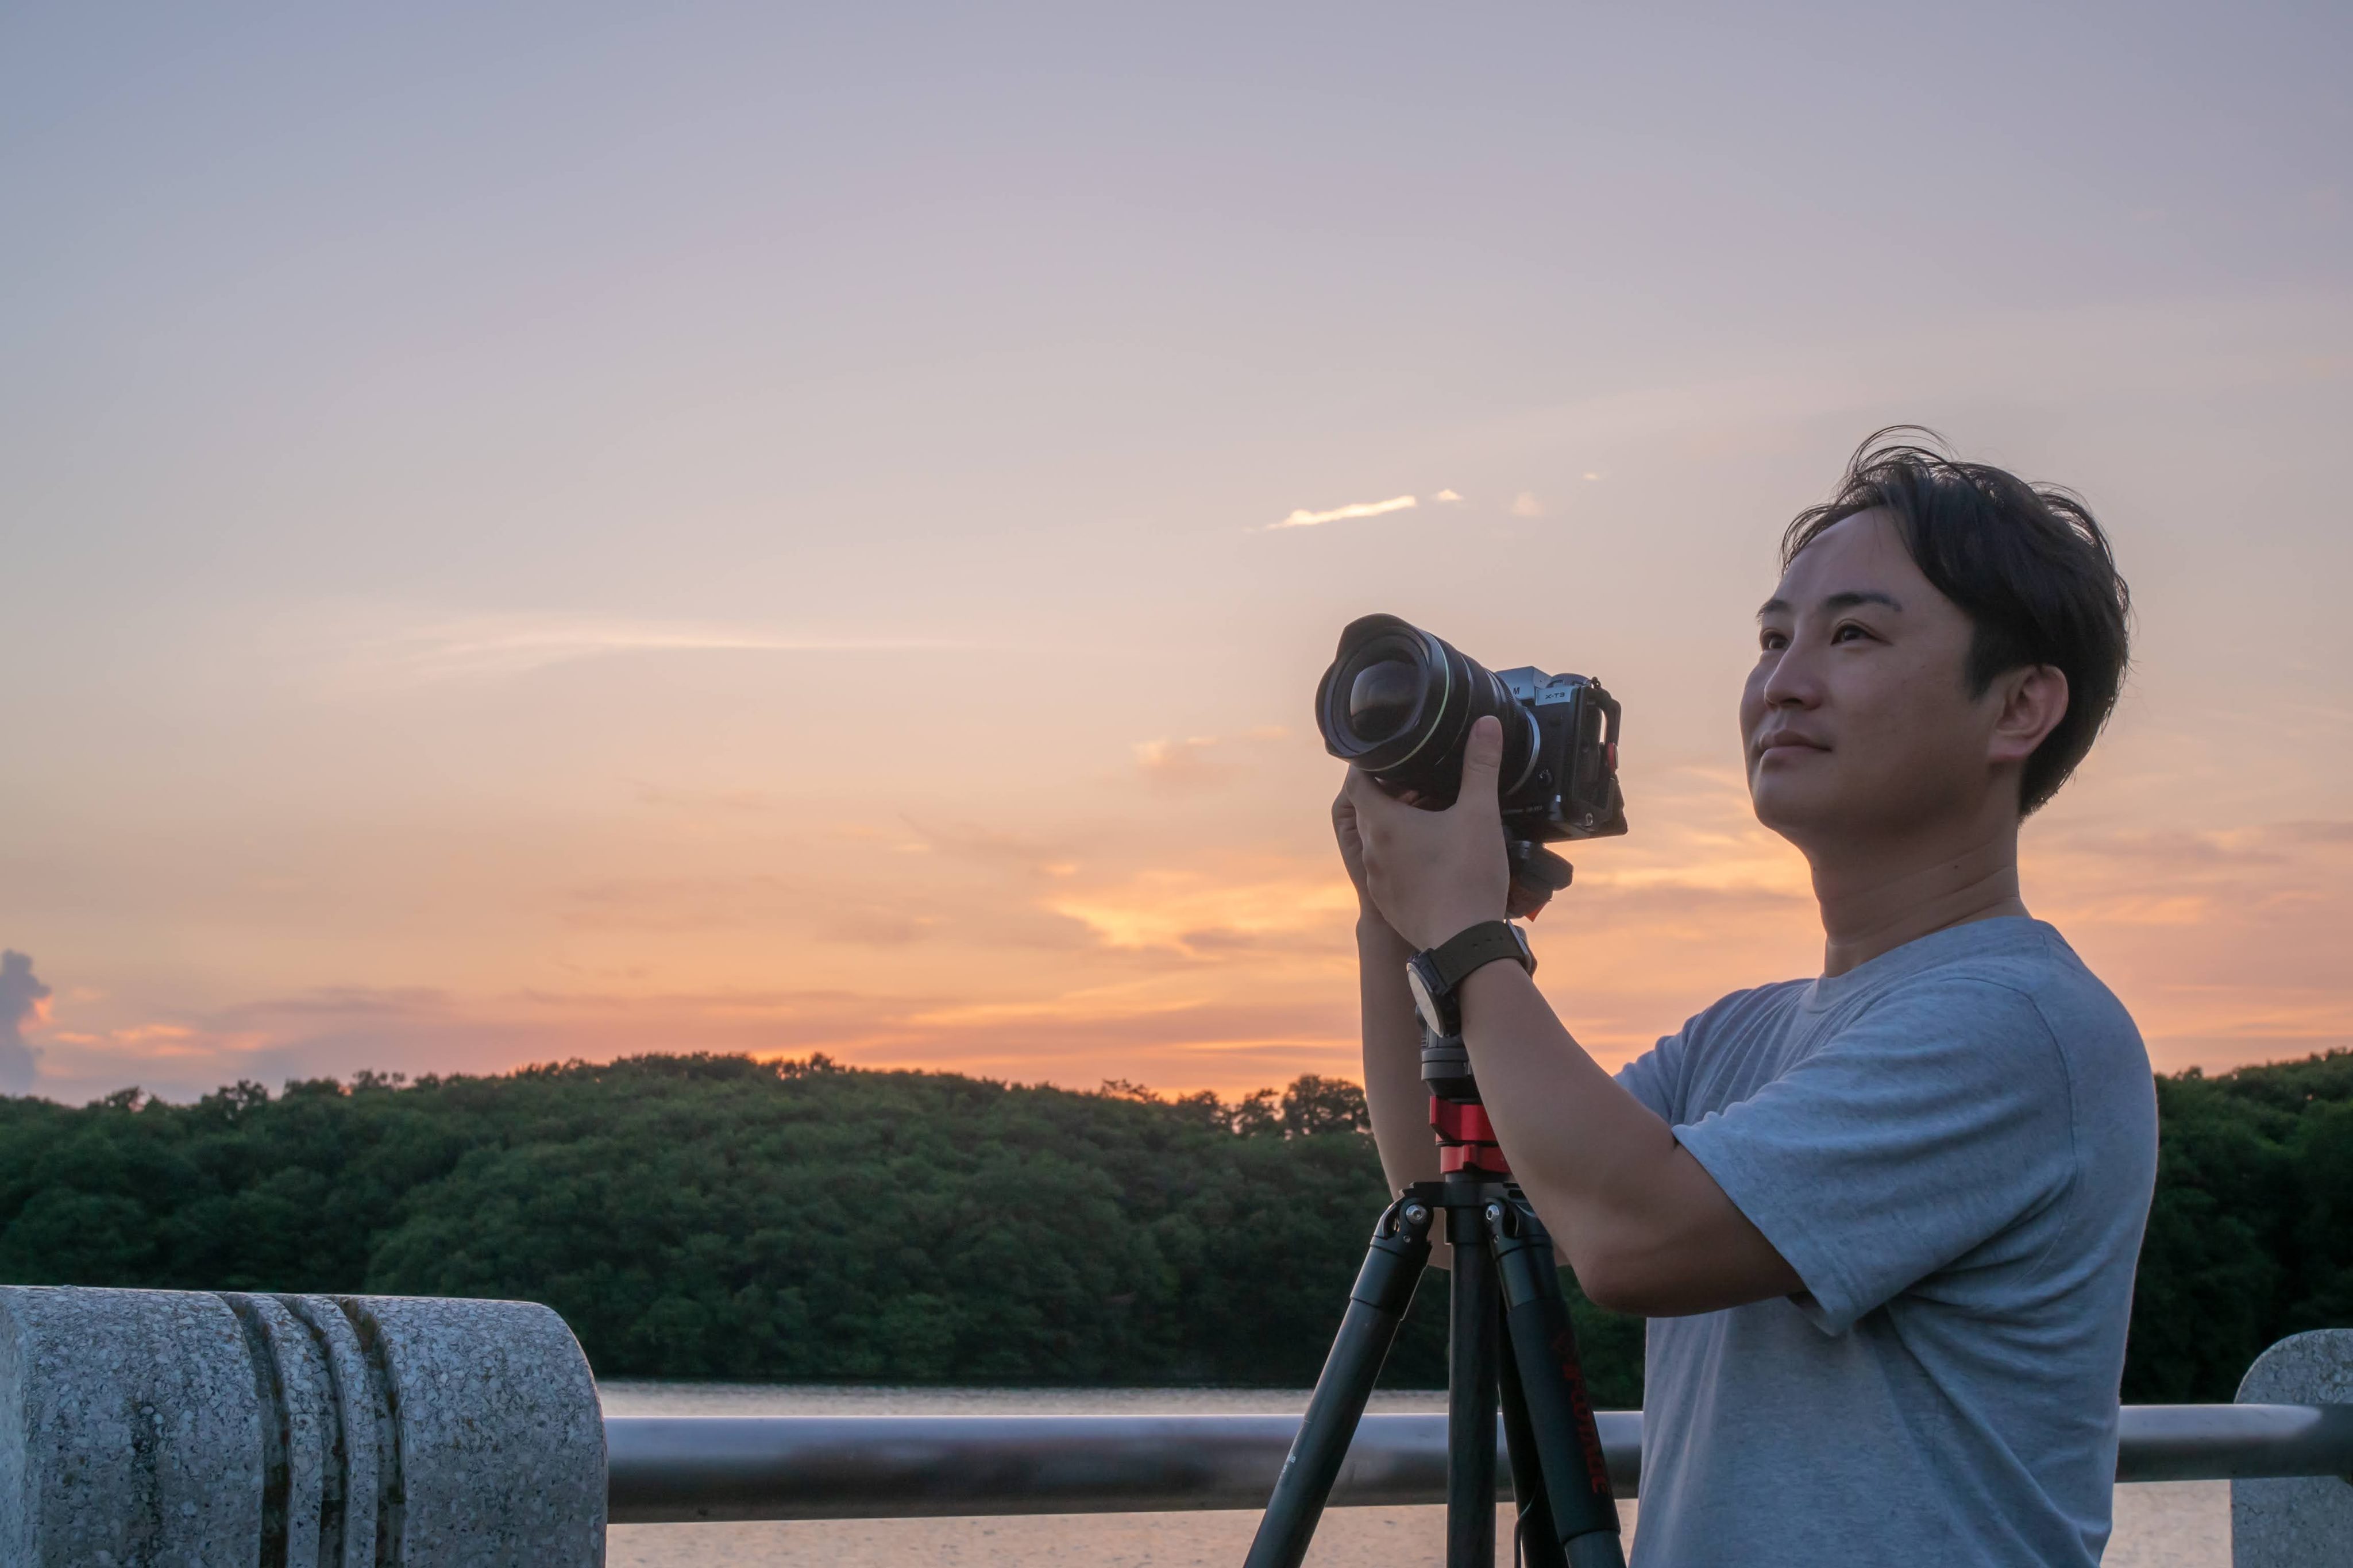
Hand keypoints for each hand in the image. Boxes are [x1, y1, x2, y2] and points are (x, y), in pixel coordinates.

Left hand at [1345, 714, 1532, 950]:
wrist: (1464, 944)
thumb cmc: (1468, 877)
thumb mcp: (1479, 814)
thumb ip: (1480, 766)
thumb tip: (1486, 725)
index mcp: (1382, 823)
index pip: (1356, 781)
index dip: (1369, 764)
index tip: (1390, 756)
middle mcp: (1371, 851)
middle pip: (1368, 810)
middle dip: (1389, 794)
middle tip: (1418, 782)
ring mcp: (1377, 880)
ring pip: (1378, 842)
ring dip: (1397, 827)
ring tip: (1429, 818)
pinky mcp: (1390, 902)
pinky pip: (1389, 870)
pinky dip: (1403, 857)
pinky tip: (1433, 857)